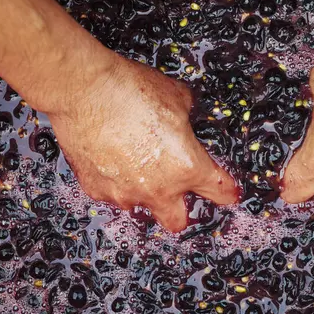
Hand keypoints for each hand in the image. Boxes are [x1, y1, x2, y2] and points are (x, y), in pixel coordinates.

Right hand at [48, 56, 237, 231]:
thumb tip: (185, 115)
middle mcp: (159, 188)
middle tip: (178, 192)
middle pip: (178, 222)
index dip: (227, 192)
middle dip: (181, 210)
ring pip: (141, 209)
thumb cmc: (131, 91)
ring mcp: (126, 193)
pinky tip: (112, 159)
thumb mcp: (176, 97)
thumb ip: (188, 115)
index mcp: (188, 167)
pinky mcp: (97, 189)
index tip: (228, 193)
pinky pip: (112, 195)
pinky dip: (116, 183)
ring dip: (144, 195)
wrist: (85, 91)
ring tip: (137, 167)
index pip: (219, 192)